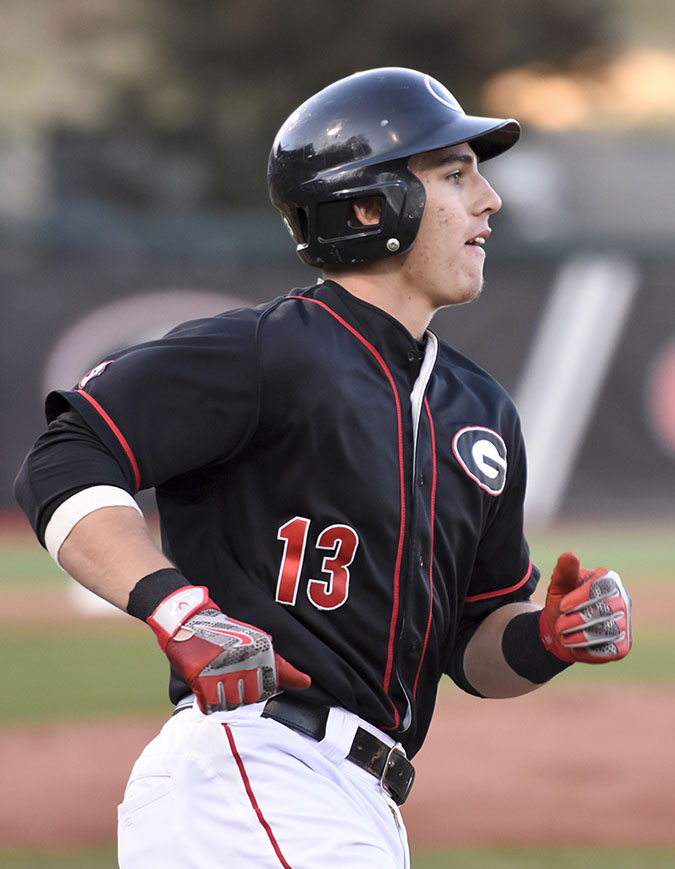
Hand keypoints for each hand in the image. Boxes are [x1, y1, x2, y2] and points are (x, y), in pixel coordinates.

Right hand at [147, 586, 310, 712]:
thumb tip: (307, 683)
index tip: (245, 673)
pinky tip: (205, 682)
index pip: (268, 689)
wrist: (190, 622)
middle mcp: (246, 662)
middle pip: (249, 699)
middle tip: (228, 673)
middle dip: (239, 691)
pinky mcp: (203, 681)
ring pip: (230, 704)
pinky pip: (210, 706)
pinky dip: (207, 699)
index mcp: (262, 653)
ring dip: (223, 696)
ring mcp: (224, 672)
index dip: (256, 685)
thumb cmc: (227, 635)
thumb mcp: (258, 644)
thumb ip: (281, 668)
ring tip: (216, 676)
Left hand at [539, 552, 631, 663]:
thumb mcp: (558, 586)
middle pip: (606, 610)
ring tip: (564, 635)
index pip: (602, 587)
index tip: (562, 606)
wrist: (560, 631)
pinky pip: (610, 649)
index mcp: (608, 580)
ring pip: (608, 631)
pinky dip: (588, 649)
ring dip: (580, 635)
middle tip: (560, 625)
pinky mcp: (623, 645)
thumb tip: (570, 555)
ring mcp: (625, 623)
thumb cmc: (562, 602)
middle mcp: (622, 600)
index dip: (580, 598)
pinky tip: (574, 645)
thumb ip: (564, 571)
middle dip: (578, 619)